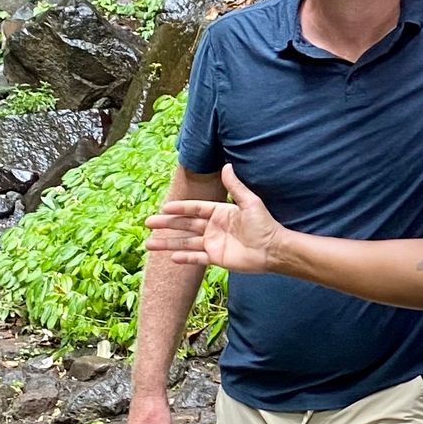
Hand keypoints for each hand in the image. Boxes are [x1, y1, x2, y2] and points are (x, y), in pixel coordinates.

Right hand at [145, 165, 286, 275]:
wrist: (273, 249)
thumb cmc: (264, 225)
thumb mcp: (250, 202)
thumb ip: (235, 186)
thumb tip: (227, 165)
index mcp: (219, 212)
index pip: (194, 209)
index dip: (179, 208)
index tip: (164, 207)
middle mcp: (213, 227)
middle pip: (185, 225)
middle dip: (167, 224)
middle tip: (148, 223)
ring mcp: (213, 243)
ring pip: (185, 242)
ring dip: (168, 243)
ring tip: (149, 244)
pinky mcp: (216, 258)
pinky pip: (197, 258)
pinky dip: (185, 258)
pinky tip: (171, 257)